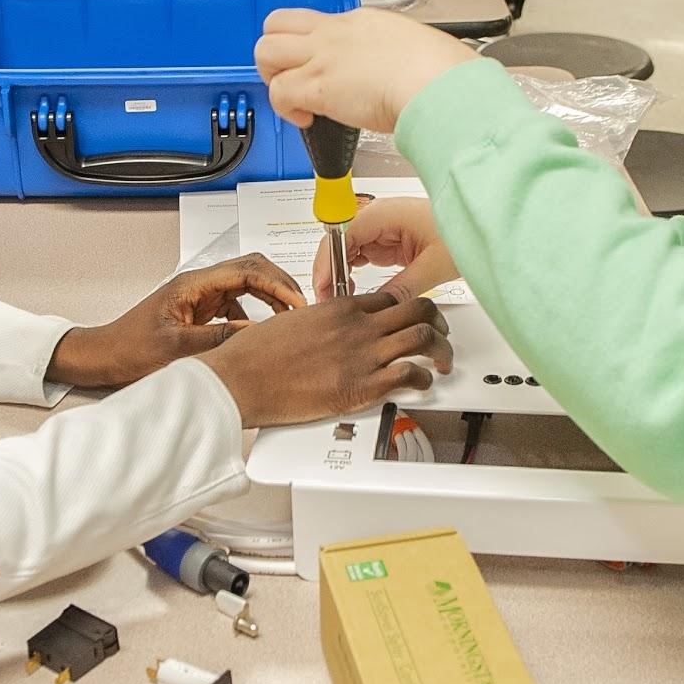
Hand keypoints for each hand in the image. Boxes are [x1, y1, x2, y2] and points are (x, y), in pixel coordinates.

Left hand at [49, 254, 305, 388]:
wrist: (104, 356)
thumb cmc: (128, 348)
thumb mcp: (177, 348)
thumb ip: (219, 338)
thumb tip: (257, 333)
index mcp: (192, 284)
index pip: (246, 270)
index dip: (277, 284)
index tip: (296, 302)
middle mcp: (198, 285)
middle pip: (251, 270)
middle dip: (280, 285)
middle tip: (301, 307)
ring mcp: (200, 297)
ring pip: (246, 287)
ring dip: (270, 299)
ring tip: (288, 319)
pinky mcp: (200, 312)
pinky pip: (236, 305)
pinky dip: (255, 315)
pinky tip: (261, 333)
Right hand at [198, 292, 451, 428]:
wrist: (241, 379)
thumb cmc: (256, 355)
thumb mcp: (291, 322)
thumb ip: (318, 322)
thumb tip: (325, 328)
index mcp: (339, 307)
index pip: (389, 297)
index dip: (406, 306)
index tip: (411, 316)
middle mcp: (357, 326)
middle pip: (416, 309)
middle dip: (436, 320)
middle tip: (440, 332)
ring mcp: (362, 354)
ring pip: (423, 337)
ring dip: (440, 349)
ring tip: (441, 360)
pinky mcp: (362, 386)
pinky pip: (410, 375)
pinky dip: (424, 380)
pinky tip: (422, 384)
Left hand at [255, 7, 476, 134]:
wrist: (439, 85)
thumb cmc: (440, 73)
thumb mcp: (415, 49)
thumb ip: (393, 57)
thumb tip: (393, 74)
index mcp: (362, 21)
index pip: (318, 22)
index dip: (311, 46)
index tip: (323, 67)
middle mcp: (336, 32)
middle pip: (276, 23)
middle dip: (276, 53)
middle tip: (293, 77)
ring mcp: (323, 56)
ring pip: (265, 51)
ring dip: (272, 77)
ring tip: (293, 99)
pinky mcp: (317, 85)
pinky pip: (278, 93)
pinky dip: (285, 110)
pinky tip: (306, 119)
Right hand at [317, 197, 456, 301]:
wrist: (483, 224)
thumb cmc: (464, 230)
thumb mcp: (434, 266)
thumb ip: (403, 289)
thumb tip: (378, 309)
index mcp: (386, 213)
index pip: (342, 235)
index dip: (327, 262)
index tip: (322, 286)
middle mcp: (379, 217)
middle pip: (339, 243)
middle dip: (330, 270)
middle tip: (327, 300)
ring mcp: (382, 228)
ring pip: (347, 250)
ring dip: (339, 272)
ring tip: (337, 299)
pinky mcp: (388, 240)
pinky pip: (361, 255)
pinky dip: (352, 272)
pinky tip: (351, 289)